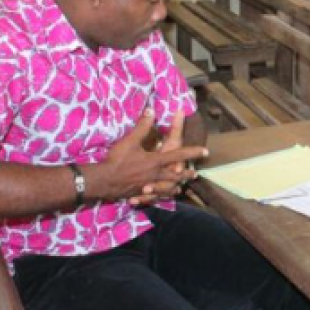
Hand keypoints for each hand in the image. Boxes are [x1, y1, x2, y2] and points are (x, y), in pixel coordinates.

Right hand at [89, 111, 206, 204]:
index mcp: (156, 161)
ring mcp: (149, 187)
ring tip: (181, 187)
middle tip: (195, 173)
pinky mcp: (141, 194)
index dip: (193, 152)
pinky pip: (154, 198)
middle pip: (176, 176)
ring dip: (175, 187)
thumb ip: (142, 127)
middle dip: (186, 174)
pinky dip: (160, 197)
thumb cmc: (118, 160)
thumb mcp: (130, 141)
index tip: (205, 151)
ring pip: (167, 189)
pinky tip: (160, 198)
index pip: (178, 155)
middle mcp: (156, 175)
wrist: (104, 181)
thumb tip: (151, 111)